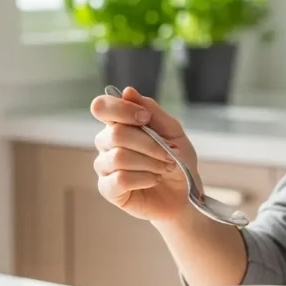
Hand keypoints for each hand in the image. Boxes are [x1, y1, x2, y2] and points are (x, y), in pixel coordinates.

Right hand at [90, 87, 199, 221]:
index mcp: (119, 123)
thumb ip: (152, 111)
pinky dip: (144, 178)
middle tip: (169, 153)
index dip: (122, 109)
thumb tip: (127, 92)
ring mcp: (105, 166)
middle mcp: (106, 143)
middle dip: (149, 144)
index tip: (145, 118)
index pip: (102, 107)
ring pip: (119, 157)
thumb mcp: (173, 132)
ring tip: (165, 168)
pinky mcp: (108, 189)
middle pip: (116, 134)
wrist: (184, 194)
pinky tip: (153, 180)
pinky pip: (120, 179)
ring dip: (150, 162)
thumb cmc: (177, 161)